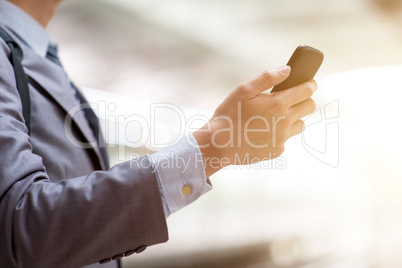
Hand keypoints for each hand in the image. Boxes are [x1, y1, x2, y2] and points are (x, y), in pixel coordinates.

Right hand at [193, 66, 316, 176]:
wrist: (219, 145)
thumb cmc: (229, 115)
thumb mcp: (244, 90)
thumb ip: (267, 77)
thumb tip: (287, 70)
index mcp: (278, 103)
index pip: (307, 91)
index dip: (310, 84)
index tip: (308, 83)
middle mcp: (285, 121)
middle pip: (309, 107)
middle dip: (304, 99)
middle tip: (292, 98)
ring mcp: (283, 138)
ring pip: (300, 124)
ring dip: (293, 118)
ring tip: (275, 116)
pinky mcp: (278, 150)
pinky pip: (286, 139)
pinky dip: (279, 133)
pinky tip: (263, 132)